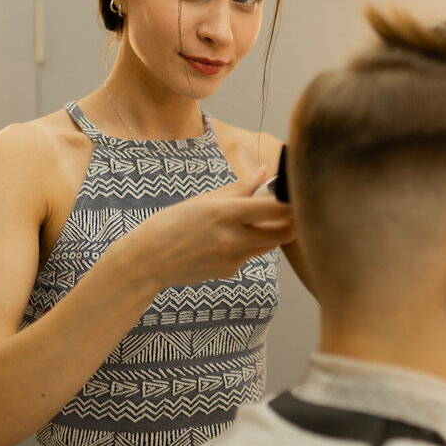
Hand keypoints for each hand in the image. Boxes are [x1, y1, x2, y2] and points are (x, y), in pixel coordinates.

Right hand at [135, 168, 296, 287]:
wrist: (149, 259)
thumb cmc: (173, 223)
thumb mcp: (204, 200)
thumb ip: (239, 188)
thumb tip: (264, 173)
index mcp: (227, 213)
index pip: (277, 210)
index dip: (293, 203)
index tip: (297, 195)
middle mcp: (234, 238)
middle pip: (284, 233)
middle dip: (293, 222)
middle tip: (292, 211)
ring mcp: (233, 258)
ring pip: (269, 245)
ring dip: (270, 233)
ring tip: (251, 221)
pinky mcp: (230, 272)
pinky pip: (248, 256)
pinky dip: (246, 246)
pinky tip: (222, 241)